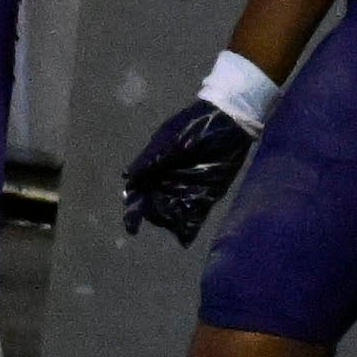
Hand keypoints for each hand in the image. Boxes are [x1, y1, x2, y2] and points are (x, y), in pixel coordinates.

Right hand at [120, 96, 259, 244]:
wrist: (227, 120)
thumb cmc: (195, 126)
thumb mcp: (169, 139)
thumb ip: (150, 158)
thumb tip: (128, 177)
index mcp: (155, 167)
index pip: (139, 192)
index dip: (134, 210)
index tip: (132, 227)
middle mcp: (168, 181)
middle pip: (155, 205)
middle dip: (154, 216)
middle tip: (159, 220)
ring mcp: (188, 188)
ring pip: (174, 211)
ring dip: (171, 221)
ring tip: (173, 226)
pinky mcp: (208, 193)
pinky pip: (197, 212)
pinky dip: (191, 225)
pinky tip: (186, 236)